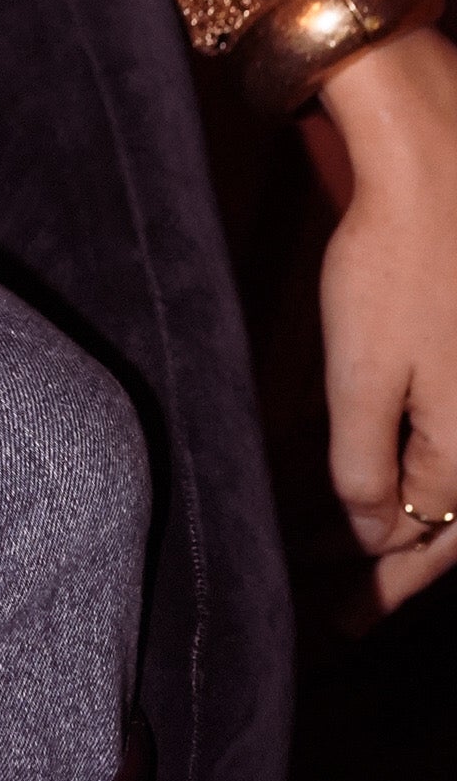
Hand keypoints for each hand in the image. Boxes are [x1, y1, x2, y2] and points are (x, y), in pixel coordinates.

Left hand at [317, 17, 456, 609]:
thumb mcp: (365, 376)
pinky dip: (402, 459)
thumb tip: (377, 538)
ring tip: (341, 551)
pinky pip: (441, 430)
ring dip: (394, 516)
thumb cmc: (399, 263)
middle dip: (388, 566)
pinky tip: (371, 470)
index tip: (335, 622)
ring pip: (445, 479)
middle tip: (337, 611)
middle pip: (444, 523)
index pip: (428, 547)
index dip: (379, 590)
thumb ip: (367, 468)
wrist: (437, 158)